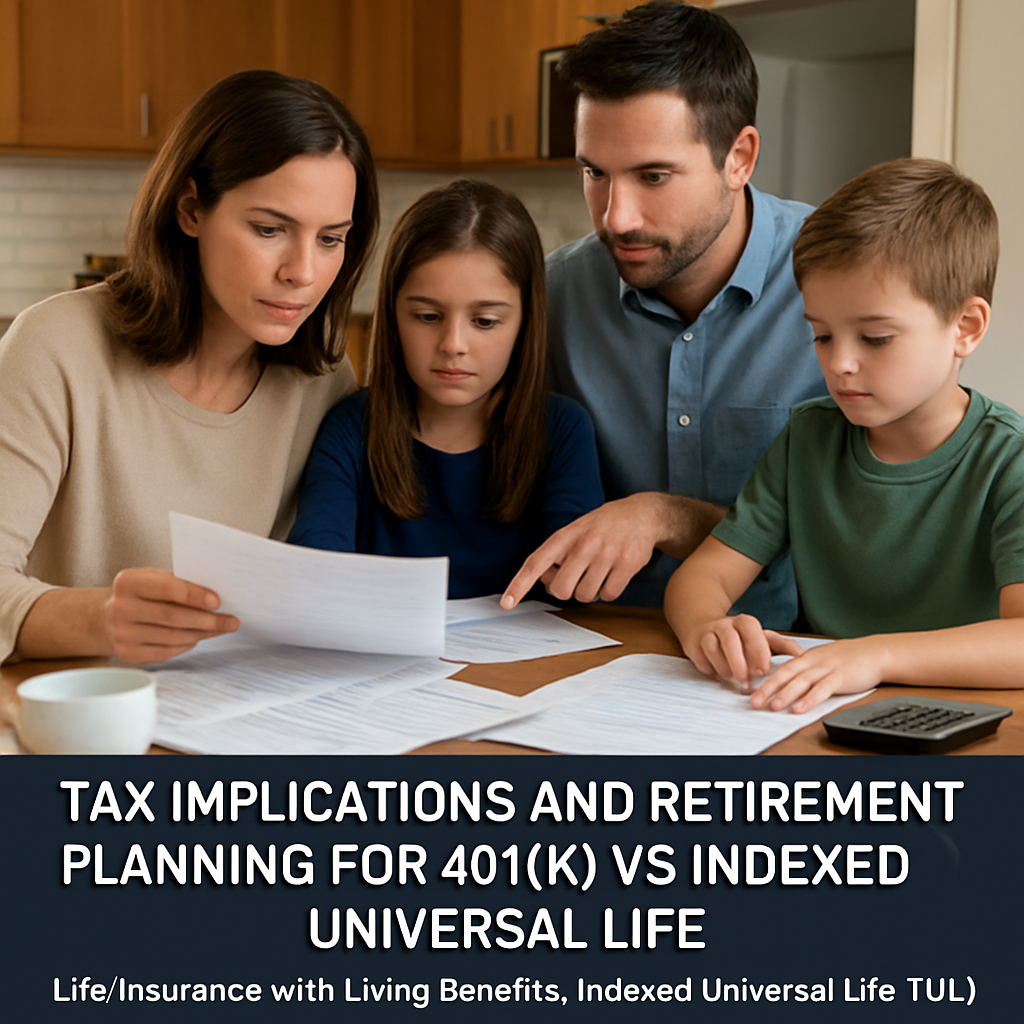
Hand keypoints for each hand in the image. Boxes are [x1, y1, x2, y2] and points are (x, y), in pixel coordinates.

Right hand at [104, 567, 238, 663]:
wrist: (105, 617)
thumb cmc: (140, 594)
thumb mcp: (152, 579)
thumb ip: (178, 583)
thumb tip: (216, 594)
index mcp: (129, 582)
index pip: (169, 589)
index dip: (196, 596)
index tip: (218, 602)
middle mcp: (121, 608)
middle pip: (173, 617)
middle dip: (208, 620)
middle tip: (231, 621)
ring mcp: (122, 634)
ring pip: (173, 637)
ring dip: (202, 634)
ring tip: (220, 629)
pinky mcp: (127, 653)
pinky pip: (166, 652)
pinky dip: (187, 645)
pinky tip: (198, 637)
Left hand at [502, 495, 662, 607]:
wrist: (641, 514)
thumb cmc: (602, 526)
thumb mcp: (574, 532)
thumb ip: (557, 554)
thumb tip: (544, 581)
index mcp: (565, 536)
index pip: (535, 563)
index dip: (519, 585)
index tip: (506, 604)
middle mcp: (584, 544)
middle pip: (561, 590)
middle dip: (566, 590)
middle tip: (577, 578)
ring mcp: (606, 554)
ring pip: (586, 595)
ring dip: (590, 591)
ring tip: (598, 572)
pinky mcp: (627, 565)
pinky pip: (609, 595)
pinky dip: (609, 591)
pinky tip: (613, 574)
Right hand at [685, 614, 803, 686]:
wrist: (704, 625)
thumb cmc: (738, 637)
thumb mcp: (761, 638)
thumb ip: (781, 645)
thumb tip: (802, 655)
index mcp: (744, 622)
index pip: (752, 632)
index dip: (758, 650)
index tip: (764, 669)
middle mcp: (724, 625)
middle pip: (730, 640)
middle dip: (739, 663)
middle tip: (747, 682)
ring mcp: (707, 633)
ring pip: (713, 649)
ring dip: (724, 667)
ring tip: (732, 678)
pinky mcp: (693, 644)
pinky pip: (701, 658)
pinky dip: (710, 669)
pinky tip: (718, 675)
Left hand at [750, 636, 886, 712]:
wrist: (875, 652)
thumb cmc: (847, 657)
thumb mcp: (820, 659)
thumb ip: (803, 669)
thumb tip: (784, 682)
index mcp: (805, 657)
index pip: (780, 668)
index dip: (763, 679)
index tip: (749, 690)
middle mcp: (812, 661)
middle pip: (785, 674)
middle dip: (767, 688)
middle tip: (753, 701)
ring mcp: (826, 669)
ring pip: (801, 682)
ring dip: (785, 694)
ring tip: (773, 706)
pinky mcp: (840, 677)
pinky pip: (822, 689)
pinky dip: (809, 700)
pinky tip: (800, 709)